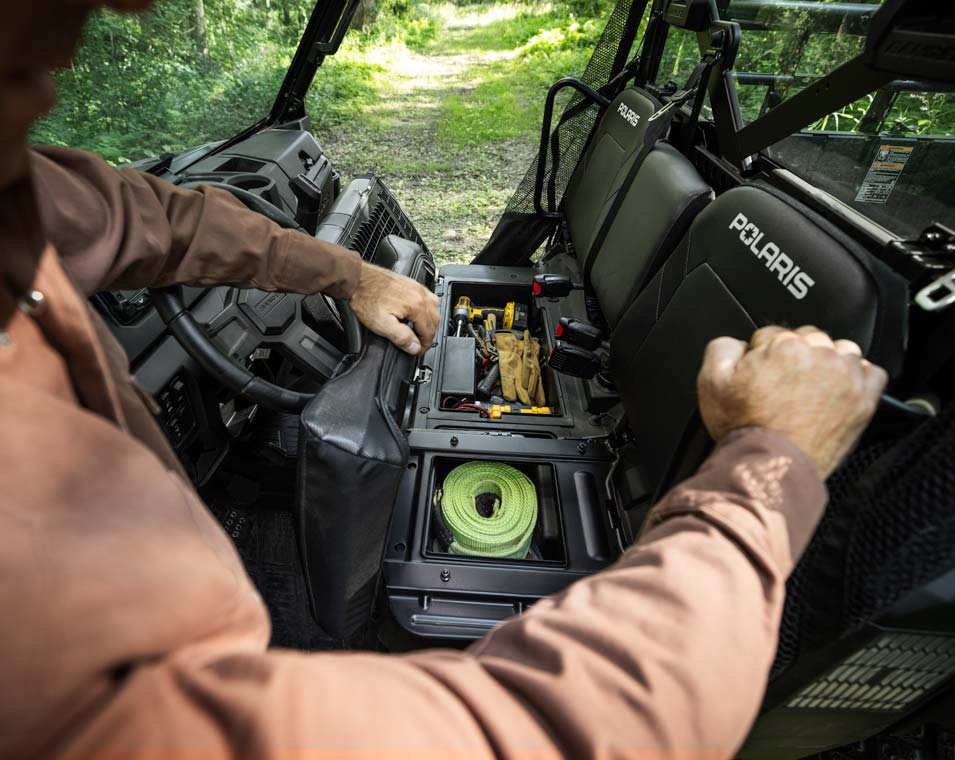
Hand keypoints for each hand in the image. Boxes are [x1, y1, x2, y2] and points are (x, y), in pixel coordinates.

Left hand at [349, 261, 439, 354]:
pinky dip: (427, 310)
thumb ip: (401, 337)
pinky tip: (417, 314)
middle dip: (427, 336)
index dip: (423, 346)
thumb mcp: (382, 324)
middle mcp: (420, 295)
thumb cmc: (366, 297)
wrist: (358, 279)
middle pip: (434, 321)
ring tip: (418, 331)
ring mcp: (417, 287)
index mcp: (417, 306)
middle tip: (417, 344)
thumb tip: (415, 347)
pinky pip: (429, 299)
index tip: (416, 351)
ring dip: (429, 323)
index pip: (429, 332)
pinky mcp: (412, 284)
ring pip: (435, 310)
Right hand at [698, 325, 887, 478]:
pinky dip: (858, 377)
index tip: (761, 373)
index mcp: (784, 346)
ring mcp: (846, 377)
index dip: (762, 354)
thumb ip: (722, 347)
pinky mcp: (863, 400)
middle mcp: (820, 355)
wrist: (771, 467)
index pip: (773, 333)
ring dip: (827, 362)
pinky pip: (872, 372)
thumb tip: (739, 343)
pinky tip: (839, 390)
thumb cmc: (745, 430)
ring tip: (810, 387)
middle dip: (795, 355)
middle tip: (782, 383)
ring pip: (841, 350)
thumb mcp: (710, 383)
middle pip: (808, 338)